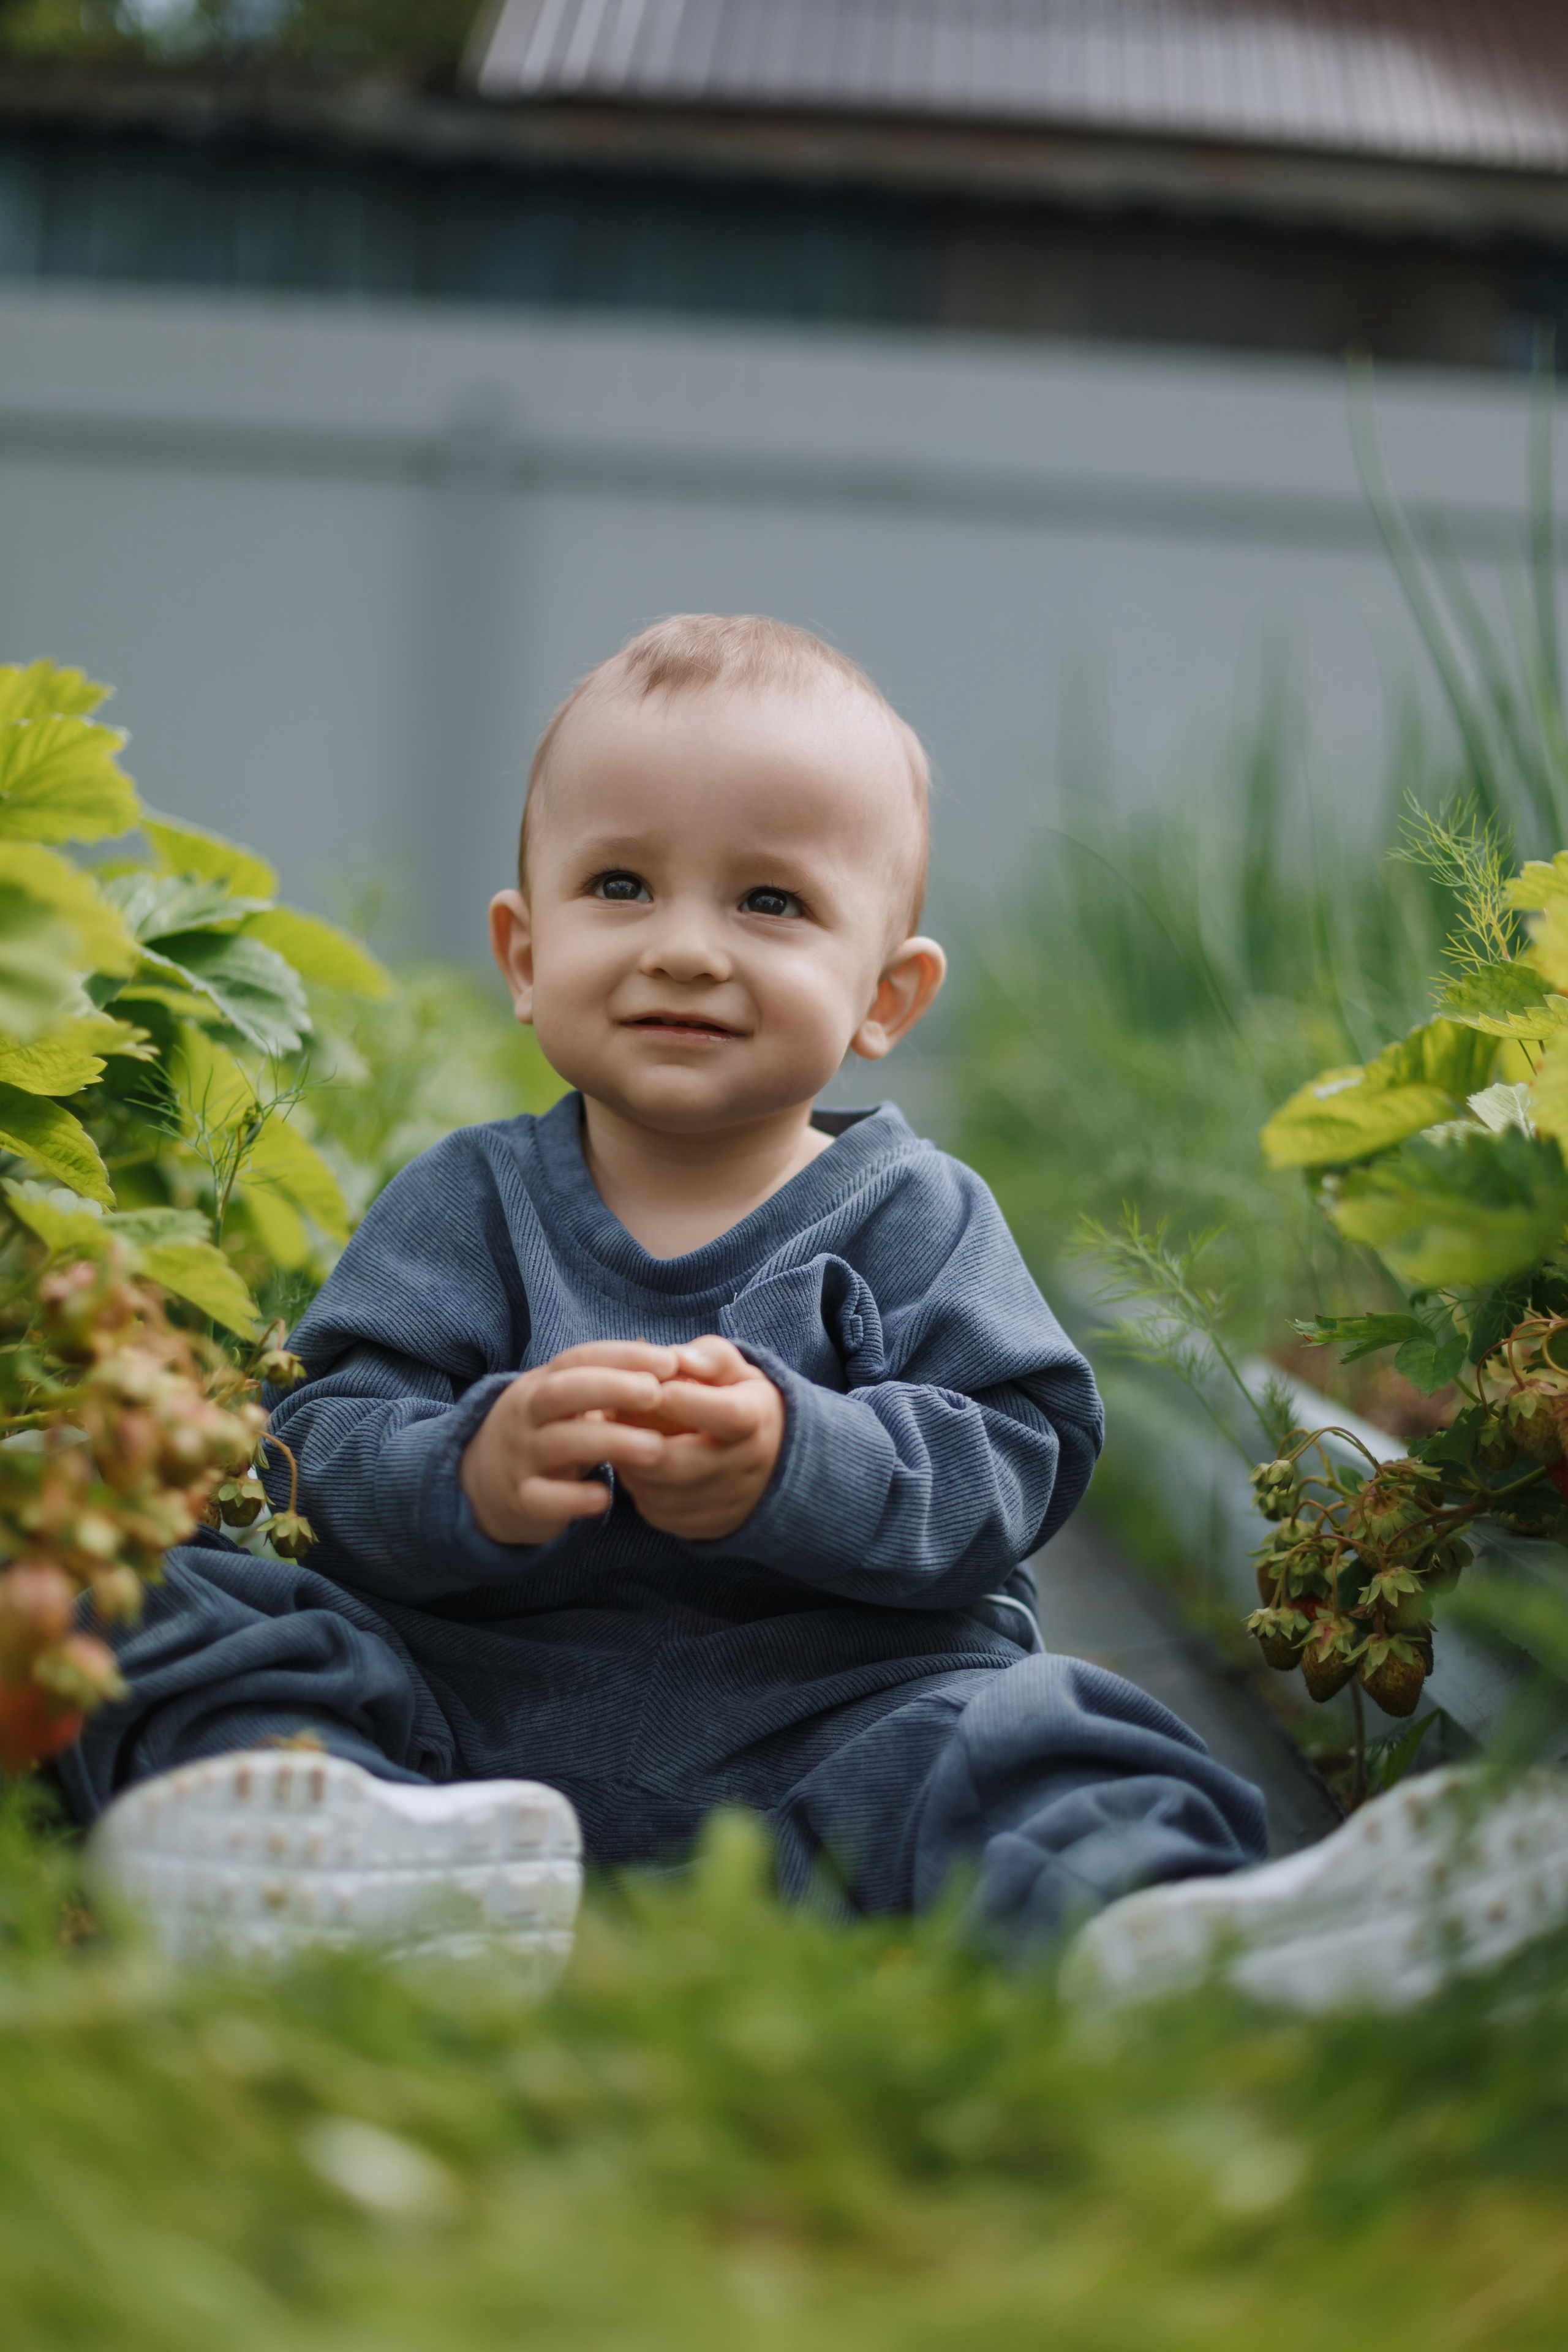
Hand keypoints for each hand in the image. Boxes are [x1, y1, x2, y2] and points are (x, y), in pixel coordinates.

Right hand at [459, 1342, 677, 1545]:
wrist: (480, 1485)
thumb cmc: (546, 1433)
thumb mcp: (566, 1403)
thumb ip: (609, 1385)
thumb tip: (675, 1361)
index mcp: (542, 1383)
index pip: (579, 1358)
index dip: (623, 1356)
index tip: (669, 1362)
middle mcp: (527, 1414)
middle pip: (563, 1392)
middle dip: (611, 1388)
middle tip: (657, 1394)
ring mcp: (521, 1457)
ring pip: (558, 1444)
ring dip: (608, 1442)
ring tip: (655, 1449)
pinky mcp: (520, 1500)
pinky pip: (542, 1498)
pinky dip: (573, 1498)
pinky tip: (605, 1498)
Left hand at [616, 1336, 783, 1543]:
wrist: (774, 1460)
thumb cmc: (741, 1402)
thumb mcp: (735, 1370)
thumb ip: (705, 1357)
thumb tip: (671, 1357)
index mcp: (757, 1421)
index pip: (726, 1415)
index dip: (687, 1402)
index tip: (654, 1388)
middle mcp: (746, 1469)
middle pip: (683, 1463)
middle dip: (639, 1440)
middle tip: (611, 1416)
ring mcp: (724, 1505)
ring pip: (660, 1491)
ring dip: (630, 1464)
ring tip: (619, 1436)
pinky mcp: (703, 1528)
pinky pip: (656, 1511)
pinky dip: (637, 1487)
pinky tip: (635, 1463)